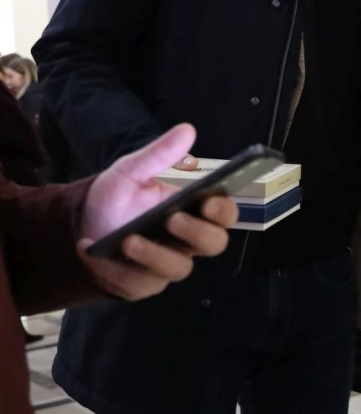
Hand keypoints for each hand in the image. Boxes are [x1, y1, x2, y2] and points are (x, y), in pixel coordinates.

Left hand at [77, 124, 237, 299]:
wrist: (83, 227)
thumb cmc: (118, 200)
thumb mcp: (131, 171)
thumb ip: (158, 154)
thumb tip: (188, 129)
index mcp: (194, 213)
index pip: (224, 215)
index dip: (223, 211)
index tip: (209, 201)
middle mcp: (187, 242)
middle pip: (214, 244)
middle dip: (196, 233)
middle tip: (173, 219)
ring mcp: (166, 266)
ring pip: (178, 268)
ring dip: (153, 255)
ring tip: (128, 240)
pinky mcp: (141, 285)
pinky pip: (137, 283)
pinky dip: (115, 269)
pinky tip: (94, 251)